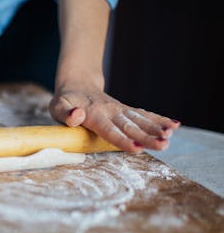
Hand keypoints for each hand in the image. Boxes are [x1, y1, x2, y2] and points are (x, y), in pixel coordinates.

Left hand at [49, 81, 179, 151]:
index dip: (123, 140)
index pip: (109, 130)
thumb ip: (65, 113)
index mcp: (94, 114)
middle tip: (163, 145)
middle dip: (147, 137)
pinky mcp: (126, 110)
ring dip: (157, 129)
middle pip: (130, 126)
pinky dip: (159, 119)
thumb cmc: (65, 101)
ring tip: (171, 137)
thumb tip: (76, 116)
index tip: (136, 148)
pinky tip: (175, 125)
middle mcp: (111, 112)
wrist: (77, 84)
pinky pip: (144, 114)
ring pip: (141, 120)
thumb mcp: (57, 106)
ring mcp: (120, 110)